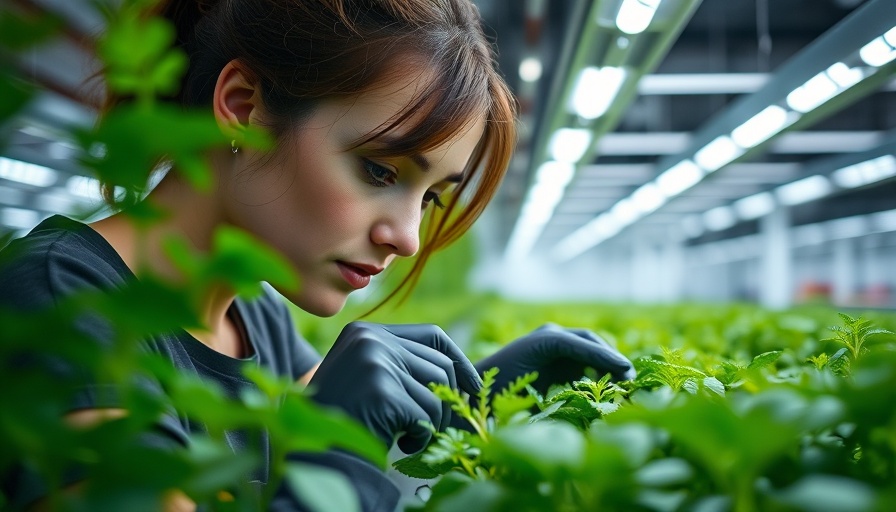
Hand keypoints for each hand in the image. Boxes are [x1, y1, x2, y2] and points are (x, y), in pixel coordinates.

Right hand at [307, 322, 481, 453]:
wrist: (314, 454)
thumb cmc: (345, 420)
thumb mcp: (365, 377)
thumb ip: (399, 363)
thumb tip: (455, 369)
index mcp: (365, 331)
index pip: (431, 335)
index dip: (458, 360)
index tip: (472, 386)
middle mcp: (370, 340)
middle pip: (440, 365)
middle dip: (446, 401)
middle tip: (432, 426)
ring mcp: (376, 363)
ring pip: (438, 392)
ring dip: (433, 422)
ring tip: (411, 436)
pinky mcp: (382, 391)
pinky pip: (427, 415)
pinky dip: (422, 437)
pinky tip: (402, 444)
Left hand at [475, 323, 634, 395]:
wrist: (475, 392)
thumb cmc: (493, 396)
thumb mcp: (519, 397)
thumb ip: (546, 401)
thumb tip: (574, 409)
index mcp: (540, 341)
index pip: (577, 342)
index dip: (602, 355)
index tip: (624, 369)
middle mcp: (548, 336)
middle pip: (588, 340)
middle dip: (610, 356)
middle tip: (630, 377)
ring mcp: (552, 343)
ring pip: (589, 347)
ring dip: (607, 362)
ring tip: (625, 383)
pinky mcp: (556, 356)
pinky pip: (582, 358)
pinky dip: (598, 368)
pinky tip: (609, 385)